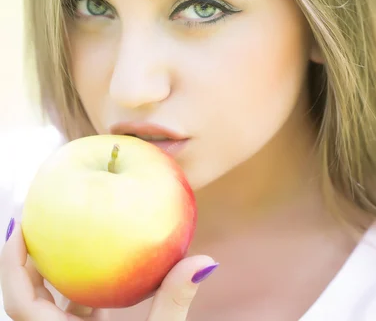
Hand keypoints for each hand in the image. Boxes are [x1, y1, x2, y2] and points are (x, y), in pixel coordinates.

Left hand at [1, 222, 218, 320]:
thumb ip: (173, 303)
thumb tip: (204, 262)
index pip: (19, 300)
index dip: (11, 262)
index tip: (21, 224)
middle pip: (24, 296)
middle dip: (26, 257)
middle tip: (37, 218)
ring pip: (45, 303)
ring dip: (49, 271)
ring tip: (61, 234)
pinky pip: (67, 310)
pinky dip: (75, 287)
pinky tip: (96, 267)